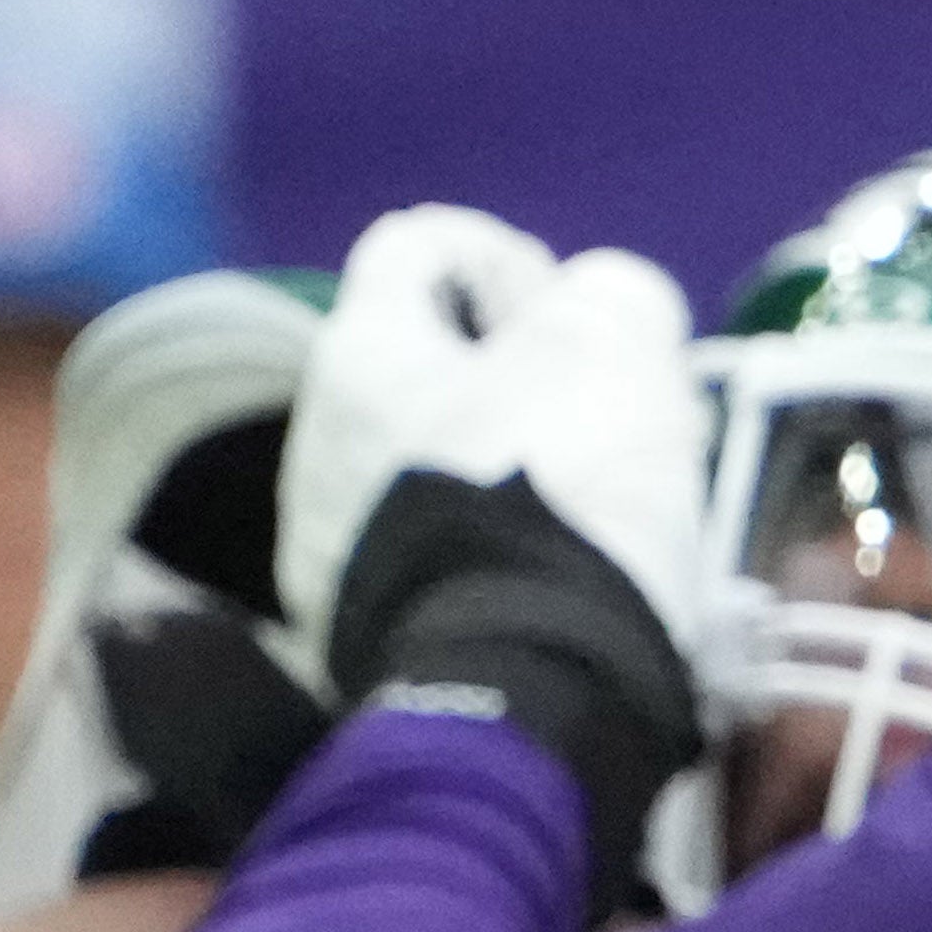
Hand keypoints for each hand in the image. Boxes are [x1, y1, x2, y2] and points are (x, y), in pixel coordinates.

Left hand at [275, 208, 715, 668]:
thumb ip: (607, 294)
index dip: (507, 256)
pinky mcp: (355, 635)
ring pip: (424, 465)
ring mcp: (325, 547)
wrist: (528, 687)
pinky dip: (486, 548)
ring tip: (592, 514)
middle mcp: (315, 439)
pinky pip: (427, 554)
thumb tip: (595, 315)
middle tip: (605, 417)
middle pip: (423, 366)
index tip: (572, 318)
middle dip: (518, 376)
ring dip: (502, 464)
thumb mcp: (616, 346)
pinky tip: (551, 582)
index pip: (417, 245)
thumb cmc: (566, 489)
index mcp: (362, 352)